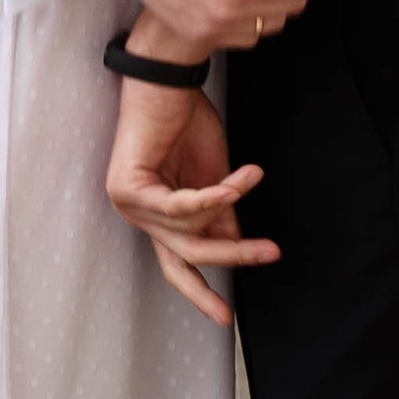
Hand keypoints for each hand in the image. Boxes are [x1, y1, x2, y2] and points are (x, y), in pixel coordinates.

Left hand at [106, 81, 272, 327]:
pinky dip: (212, 196)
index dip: (200, 292)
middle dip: (231, 257)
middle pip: (187, 255)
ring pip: (188, 232)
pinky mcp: (127, 188)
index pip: (177, 265)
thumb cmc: (185, 120)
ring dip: (229, 209)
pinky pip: (180, 207)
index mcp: (156, 216)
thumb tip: (236, 249)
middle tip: (271, 253)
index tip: (225, 318)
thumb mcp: (213, 177)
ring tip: (253, 178)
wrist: (166, 80)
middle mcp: (137, 214)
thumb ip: (220, 215)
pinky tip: (237, 183)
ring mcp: (128, 203)